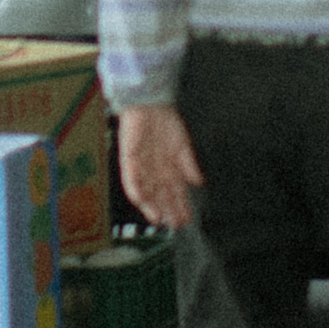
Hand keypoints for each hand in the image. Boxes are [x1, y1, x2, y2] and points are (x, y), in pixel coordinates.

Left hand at [117, 103, 202, 227]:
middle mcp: (154, 171)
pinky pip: (131, 178)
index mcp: (167, 168)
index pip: (174, 192)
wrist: (151, 103)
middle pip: (161, 196)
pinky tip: (142, 199)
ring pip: (146, 192)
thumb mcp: (183, 145)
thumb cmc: (166, 121)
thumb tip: (199, 182)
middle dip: (168, 210)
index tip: (187, 218)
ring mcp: (141, 166)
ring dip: (152, 205)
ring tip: (159, 218)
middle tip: (175, 224)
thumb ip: (189, 164)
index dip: (180, 205)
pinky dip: (136, 189)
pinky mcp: (129, 159)